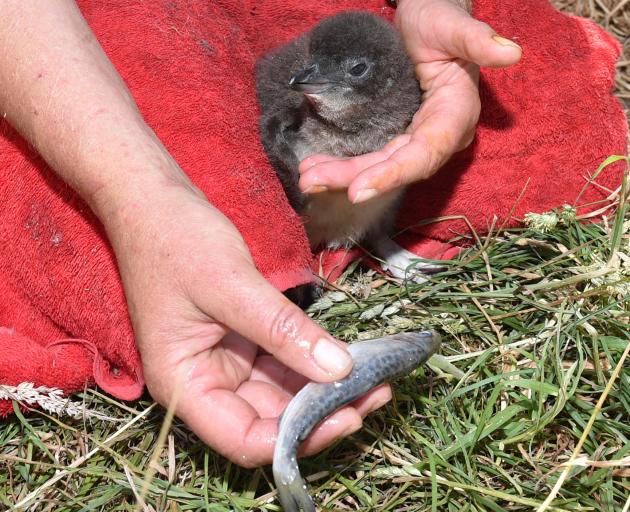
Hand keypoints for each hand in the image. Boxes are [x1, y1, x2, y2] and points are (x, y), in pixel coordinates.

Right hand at [104, 182, 391, 466]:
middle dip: (322, 413)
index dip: (297, 438)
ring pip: (282, 394)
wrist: (154, 202)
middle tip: (375, 394)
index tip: (348, 415)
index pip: (244, 439)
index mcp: (184, 384)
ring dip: (324, 389)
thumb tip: (341, 371)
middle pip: (270, 421)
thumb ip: (283, 330)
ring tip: (375, 378)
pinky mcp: (243, 341)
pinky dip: (314, 361)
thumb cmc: (176, 240)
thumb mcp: (231, 285)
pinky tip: (348, 356)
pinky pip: (283, 362)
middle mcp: (205, 383)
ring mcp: (225, 362)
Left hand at [298, 0, 521, 202]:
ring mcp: (414, 137)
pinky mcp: (396, 135)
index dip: (394, 173)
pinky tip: (316, 166)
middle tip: (312, 182)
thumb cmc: (439, 17)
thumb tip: (512, 53)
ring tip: (307, 179)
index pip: (425, 153)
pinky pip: (371, 156)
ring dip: (343, 176)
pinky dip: (344, 165)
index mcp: (455, 114)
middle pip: (397, 166)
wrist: (425, 20)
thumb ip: (476, 40)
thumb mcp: (453, 24)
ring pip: (380, 165)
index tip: (358, 189)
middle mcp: (436, 135)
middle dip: (355, 178)